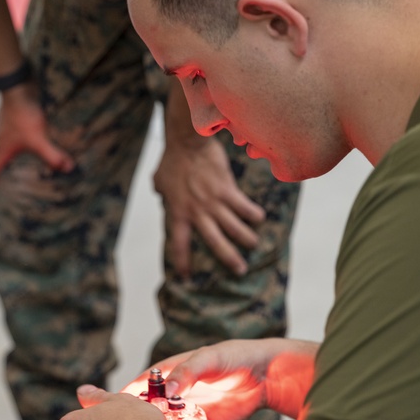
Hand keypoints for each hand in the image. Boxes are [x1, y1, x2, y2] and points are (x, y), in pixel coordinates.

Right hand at [0, 82, 74, 199]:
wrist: (17, 87)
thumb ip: (52, 155)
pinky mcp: (10, 124)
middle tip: (3, 187)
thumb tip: (66, 168)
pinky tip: (27, 148)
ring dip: (4, 161)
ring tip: (16, 169)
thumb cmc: (19, 112)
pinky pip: (8, 140)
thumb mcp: (38, 139)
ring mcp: (3, 133)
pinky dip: (14, 148)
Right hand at [123, 339, 317, 419]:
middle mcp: (174, 397)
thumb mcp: (210, 357)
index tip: (113, 416)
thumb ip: (188, 369)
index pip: (137, 389)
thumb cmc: (235, 356)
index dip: (123, 402)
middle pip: (149, 416)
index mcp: (168, 376)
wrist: (267, 374)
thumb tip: (167, 387)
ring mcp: (188, 414)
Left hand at [154, 136, 265, 276]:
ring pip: (234, 227)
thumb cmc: (171, 160)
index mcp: (178, 213)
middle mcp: (197, 213)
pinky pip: (244, 206)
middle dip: (229, 259)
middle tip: (240, 270)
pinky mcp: (227, 189)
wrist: (187, 143)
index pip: (179, 244)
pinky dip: (253, 213)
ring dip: (246, 238)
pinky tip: (260, 218)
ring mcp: (213, 202)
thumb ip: (161, 193)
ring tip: (254, 245)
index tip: (187, 276)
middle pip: (216, 242)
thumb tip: (160, 194)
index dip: (182, 262)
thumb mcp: (159, 181)